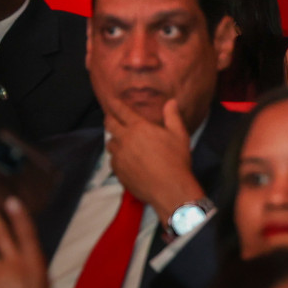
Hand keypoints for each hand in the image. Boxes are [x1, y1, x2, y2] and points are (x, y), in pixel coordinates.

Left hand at [104, 99, 203, 219]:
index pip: (121, 111)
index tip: (110, 99)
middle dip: (109, 118)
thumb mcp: (179, 134)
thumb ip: (172, 116)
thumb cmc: (176, 159)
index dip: (114, 104)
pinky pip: (113, 160)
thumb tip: (171, 102)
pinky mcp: (118, 171)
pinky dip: (117, 157)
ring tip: (121, 141)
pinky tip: (126, 159)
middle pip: (110, 125)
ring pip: (110, 143)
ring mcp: (119, 156)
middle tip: (110, 117)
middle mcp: (125, 139)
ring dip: (114, 139)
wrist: (169, 188)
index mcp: (139, 127)